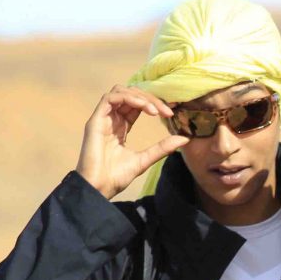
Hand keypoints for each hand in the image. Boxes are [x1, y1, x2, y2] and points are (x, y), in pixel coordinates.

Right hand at [75, 85, 189, 198]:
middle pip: (131, 94)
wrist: (99, 188)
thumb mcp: (145, 159)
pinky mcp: (95, 121)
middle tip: (167, 111)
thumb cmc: (116, 176)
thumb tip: (185, 139)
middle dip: (151, 99)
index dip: (155, 103)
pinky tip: (144, 108)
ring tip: (155, 110)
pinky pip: (110, 98)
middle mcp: (111, 119)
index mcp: (121, 126)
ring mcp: (102, 119)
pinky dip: (128, 98)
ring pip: (120, 91)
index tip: (171, 112)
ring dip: (141, 97)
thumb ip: (162, 147)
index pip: (138, 104)